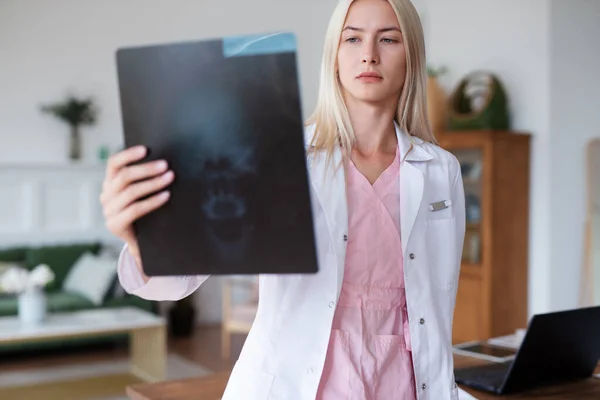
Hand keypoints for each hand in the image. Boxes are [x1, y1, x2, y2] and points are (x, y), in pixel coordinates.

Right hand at [100, 145, 174, 273]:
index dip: (128, 155)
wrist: (141, 242)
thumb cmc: (145, 213)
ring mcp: (108, 211)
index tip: (146, 149)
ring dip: (153, 183)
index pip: (113, 163)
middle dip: (147, 169)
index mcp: (109, 183)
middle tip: (166, 166)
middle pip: (124, 177)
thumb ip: (143, 179)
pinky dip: (153, 201)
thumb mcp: (141, 193)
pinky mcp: (115, 225)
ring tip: (170, 178)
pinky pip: (135, 209)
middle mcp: (106, 195)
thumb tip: (163, 163)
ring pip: (131, 192)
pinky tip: (166, 196)